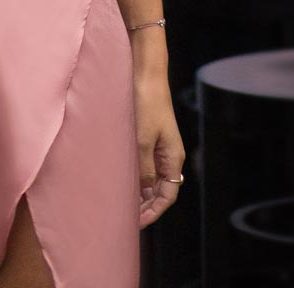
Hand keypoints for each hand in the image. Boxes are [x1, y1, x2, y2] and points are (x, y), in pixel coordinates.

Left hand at [134, 62, 185, 228]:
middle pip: (160, 190)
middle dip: (145, 206)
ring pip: (151, 177)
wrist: (146, 71)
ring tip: (120, 202)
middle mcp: (168, 154)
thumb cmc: (146, 103)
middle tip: (125, 217)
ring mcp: (159, 145)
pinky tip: (120, 178)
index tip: (136, 223)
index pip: (167, 196)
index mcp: (173, 158)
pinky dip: (135, 175)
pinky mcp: (148, 135)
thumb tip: (141, 192)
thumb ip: (142, 169)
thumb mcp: (141, 140)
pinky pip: (144, 163)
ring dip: (139, 191)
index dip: (153, 212)